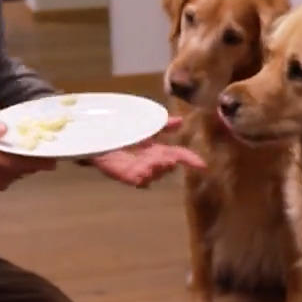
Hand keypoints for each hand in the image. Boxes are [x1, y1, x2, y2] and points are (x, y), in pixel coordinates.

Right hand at [0, 114, 53, 190]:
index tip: (52, 153)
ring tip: (44, 151)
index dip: (34, 158)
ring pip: (21, 174)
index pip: (14, 160)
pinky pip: (16, 176)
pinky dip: (24, 167)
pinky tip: (28, 157)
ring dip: (33, 164)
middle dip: (39, 160)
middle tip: (55, 150)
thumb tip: (4, 129)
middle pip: (22, 169)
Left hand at [90, 114, 205, 188]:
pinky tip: (144, 171)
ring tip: (158, 162)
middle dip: (170, 162)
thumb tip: (181, 121)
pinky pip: (138, 180)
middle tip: (170, 157)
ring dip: (158, 169)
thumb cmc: (122, 131)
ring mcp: (139, 170)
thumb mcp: (146, 126)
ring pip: (155, 174)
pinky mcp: (126, 175)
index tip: (202, 165)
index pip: (179, 155)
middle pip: (167, 165)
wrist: (98, 136)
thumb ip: (163, 125)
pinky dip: (143, 177)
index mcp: (158, 150)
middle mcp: (151, 162)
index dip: (190, 159)